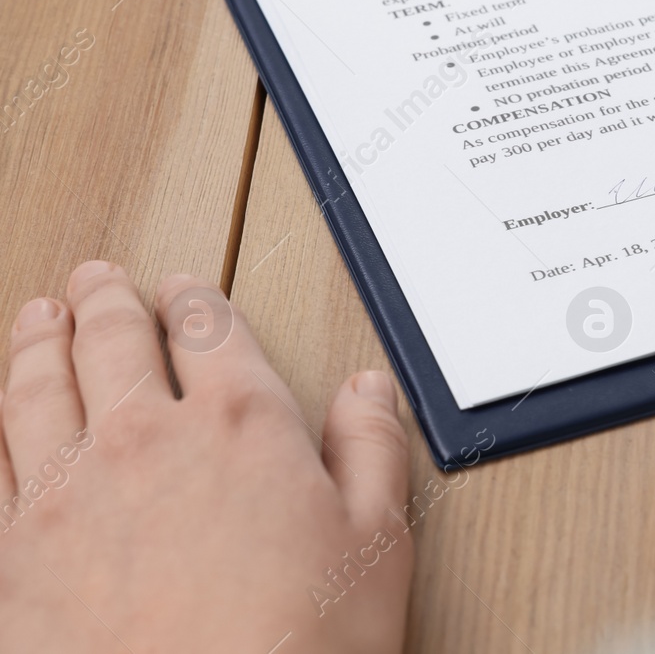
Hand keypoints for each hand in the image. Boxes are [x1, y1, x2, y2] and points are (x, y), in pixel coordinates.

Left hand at [0, 261, 412, 652]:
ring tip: (38, 318)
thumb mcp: (376, 544)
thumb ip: (372, 449)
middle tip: (99, 280)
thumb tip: (369, 389)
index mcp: (240, 425)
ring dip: (36, 343)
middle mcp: (144, 441)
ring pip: (35, 391)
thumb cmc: (300, 651)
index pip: (210, 331)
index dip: (196, 301)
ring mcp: (65, 498)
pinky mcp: (12, 562)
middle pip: (113, 342)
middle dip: (106, 301)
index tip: (187, 289)